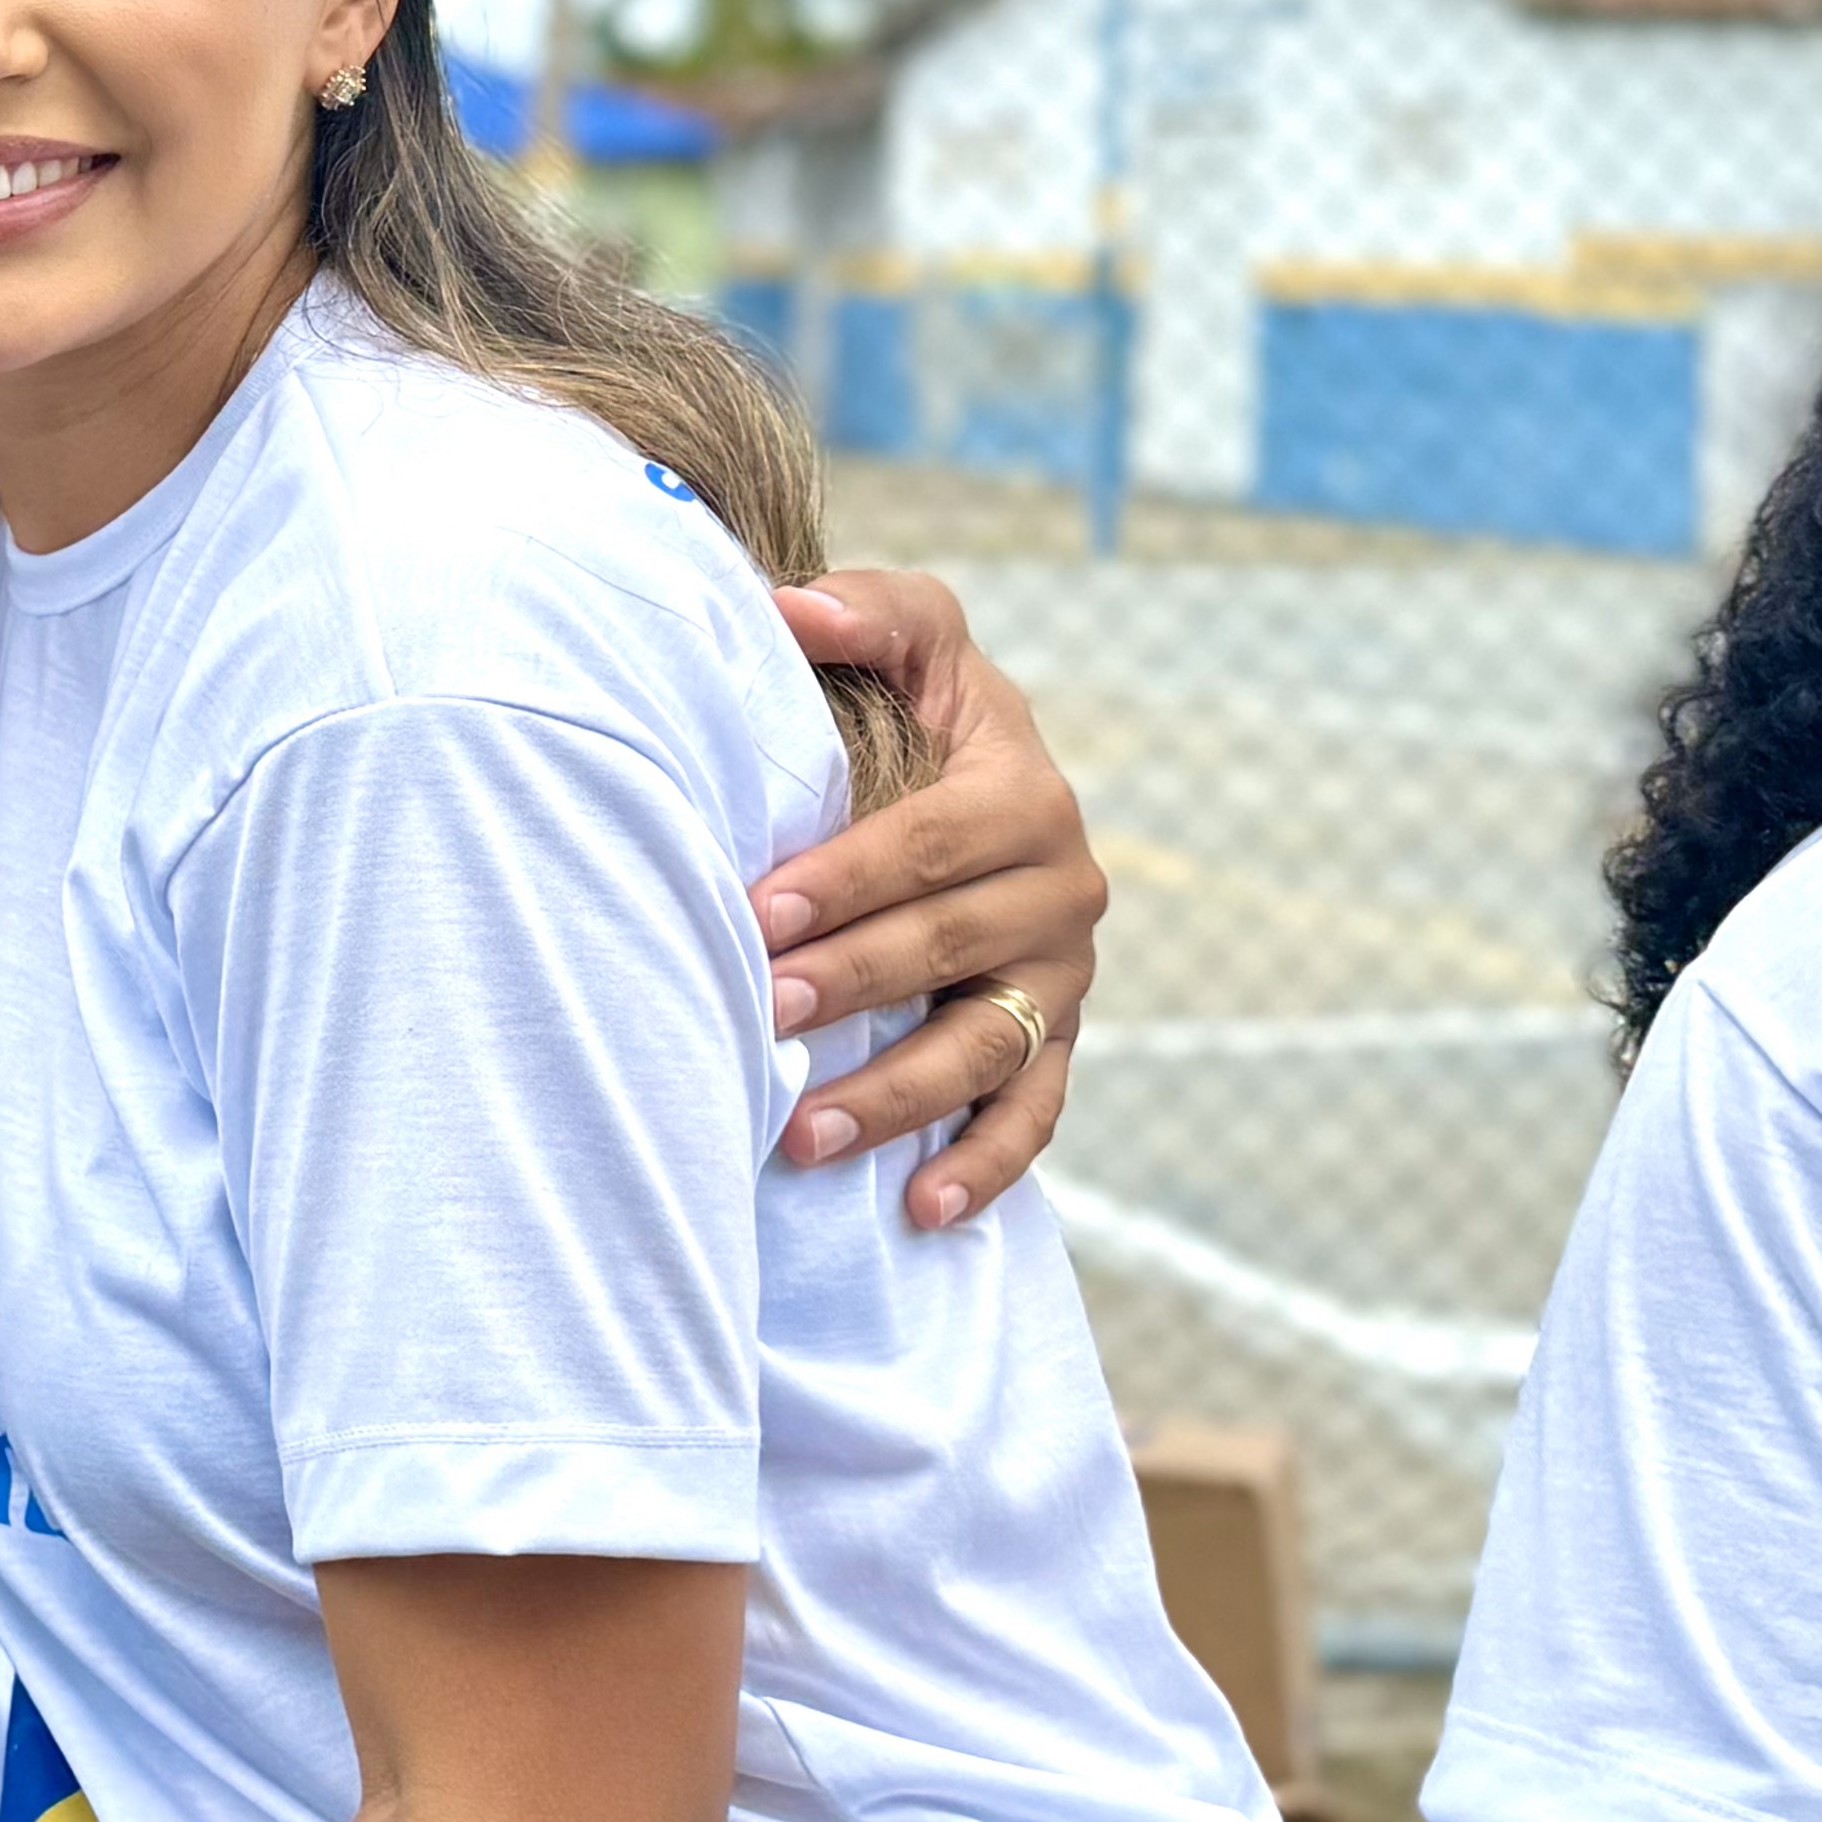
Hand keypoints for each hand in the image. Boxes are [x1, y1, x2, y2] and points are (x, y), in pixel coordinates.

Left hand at [754, 567, 1097, 1230]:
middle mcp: (1061, 888)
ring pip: (986, 1048)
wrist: (974, 777)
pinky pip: (1032, 1116)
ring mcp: (1062, 976)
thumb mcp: (914, 639)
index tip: (758, 910)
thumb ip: (865, 612)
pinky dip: (984, 1166)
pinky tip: (918, 1212)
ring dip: (898, 1097)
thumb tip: (789, 610)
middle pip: (949, 948)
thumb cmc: (918, 706)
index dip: (845, 877)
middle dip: (855, 984)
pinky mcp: (1057, 1042)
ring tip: (804, 1136)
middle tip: (765, 1014)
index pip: (930, 842)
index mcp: (1024, 793)